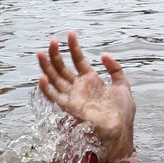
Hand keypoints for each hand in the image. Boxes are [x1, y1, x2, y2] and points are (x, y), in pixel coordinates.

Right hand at [37, 31, 135, 162]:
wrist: (122, 128)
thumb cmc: (123, 111)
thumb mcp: (122, 84)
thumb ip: (115, 69)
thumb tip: (103, 54)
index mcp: (91, 80)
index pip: (78, 60)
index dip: (74, 47)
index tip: (71, 33)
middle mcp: (79, 87)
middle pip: (63, 68)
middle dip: (57, 54)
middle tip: (53, 40)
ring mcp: (73, 97)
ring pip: (55, 79)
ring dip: (47, 66)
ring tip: (41, 52)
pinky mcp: (70, 108)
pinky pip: (55, 98)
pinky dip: (47, 89)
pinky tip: (42, 77)